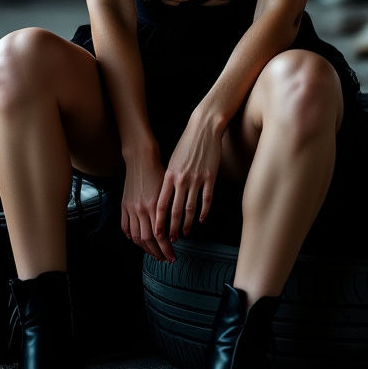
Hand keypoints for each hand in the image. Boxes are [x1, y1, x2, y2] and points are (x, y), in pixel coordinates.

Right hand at [121, 146, 175, 261]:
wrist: (142, 159)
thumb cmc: (159, 172)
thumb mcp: (168, 190)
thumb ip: (169, 210)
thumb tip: (172, 230)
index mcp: (156, 207)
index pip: (161, 237)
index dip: (167, 249)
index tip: (173, 256)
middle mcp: (142, 210)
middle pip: (148, 240)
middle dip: (157, 253)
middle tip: (165, 259)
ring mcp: (131, 208)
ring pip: (136, 237)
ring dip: (145, 248)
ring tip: (153, 253)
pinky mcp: (124, 205)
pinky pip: (125, 226)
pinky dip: (130, 236)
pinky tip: (136, 240)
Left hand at [157, 110, 222, 242]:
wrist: (203, 128)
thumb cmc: (186, 144)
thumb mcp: (173, 161)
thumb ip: (170, 178)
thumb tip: (166, 196)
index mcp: (169, 175)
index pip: (161, 204)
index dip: (159, 221)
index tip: (157, 232)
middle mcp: (182, 179)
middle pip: (175, 210)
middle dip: (172, 227)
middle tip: (171, 240)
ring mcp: (197, 179)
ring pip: (190, 208)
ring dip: (187, 224)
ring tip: (185, 233)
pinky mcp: (210, 177)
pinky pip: (206, 200)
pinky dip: (203, 212)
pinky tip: (201, 220)